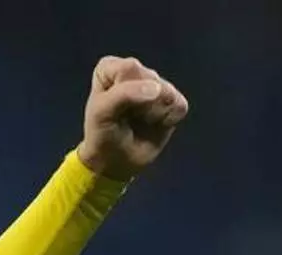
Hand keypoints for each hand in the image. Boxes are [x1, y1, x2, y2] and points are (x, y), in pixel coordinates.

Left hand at [77, 56, 188, 180]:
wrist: (115, 160)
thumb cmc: (103, 133)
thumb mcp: (101, 113)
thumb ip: (123, 94)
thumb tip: (157, 89)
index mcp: (111, 67)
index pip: (129, 68)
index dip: (123, 91)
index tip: (112, 107)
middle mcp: (136, 70)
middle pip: (151, 79)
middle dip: (139, 104)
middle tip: (125, 116)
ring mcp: (157, 84)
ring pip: (167, 93)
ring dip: (152, 113)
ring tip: (139, 120)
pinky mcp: (174, 101)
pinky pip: (179, 106)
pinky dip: (167, 120)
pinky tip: (154, 124)